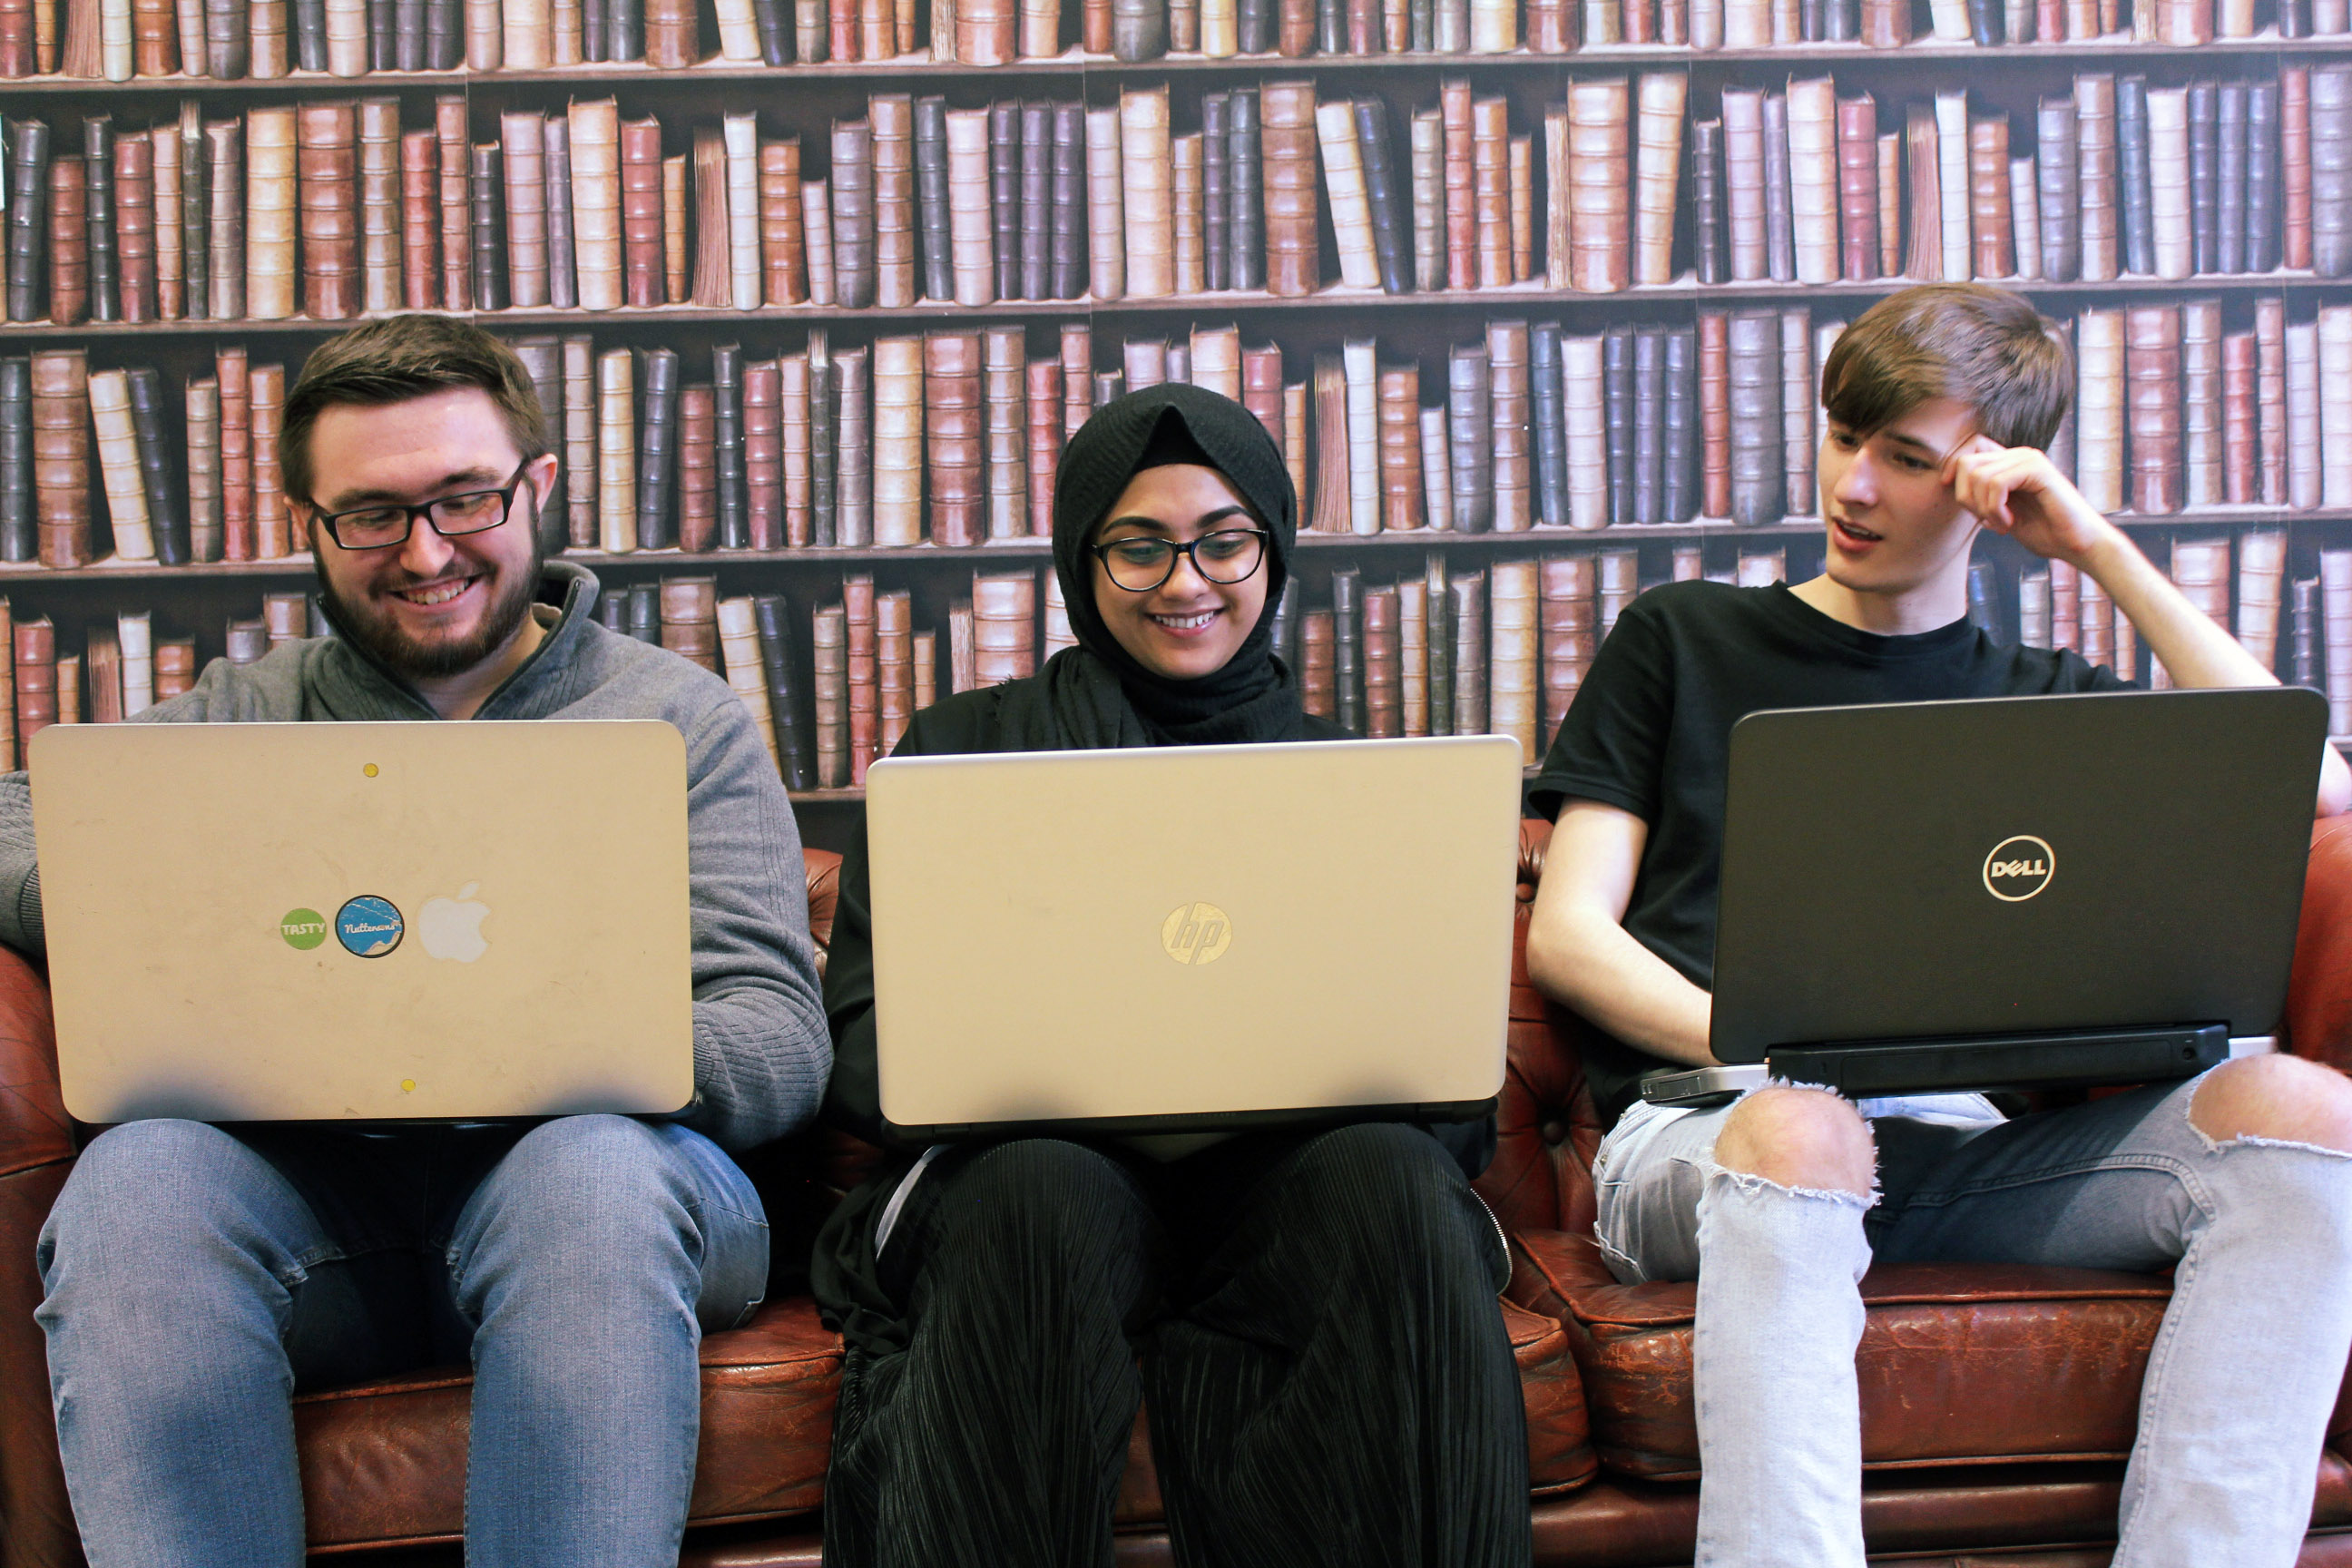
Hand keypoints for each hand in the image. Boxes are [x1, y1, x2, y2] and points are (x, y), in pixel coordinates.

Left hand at [1939, 436, 2118, 566]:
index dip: (1953, 472)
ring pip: (1977, 475)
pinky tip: (2009, 523)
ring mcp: (2029, 459)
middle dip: (1966, 498)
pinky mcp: (2038, 470)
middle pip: (1965, 462)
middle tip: (1986, 520)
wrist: (2077, 544)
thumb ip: (1980, 497)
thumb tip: (1948, 482)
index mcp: (2010, 462)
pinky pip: (1996, 483)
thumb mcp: (2001, 513)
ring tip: (2002, 525)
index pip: (1968, 451)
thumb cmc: (2043, 532)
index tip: (1962, 502)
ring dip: (1983, 508)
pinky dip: (1994, 509)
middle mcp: (2019, 455)